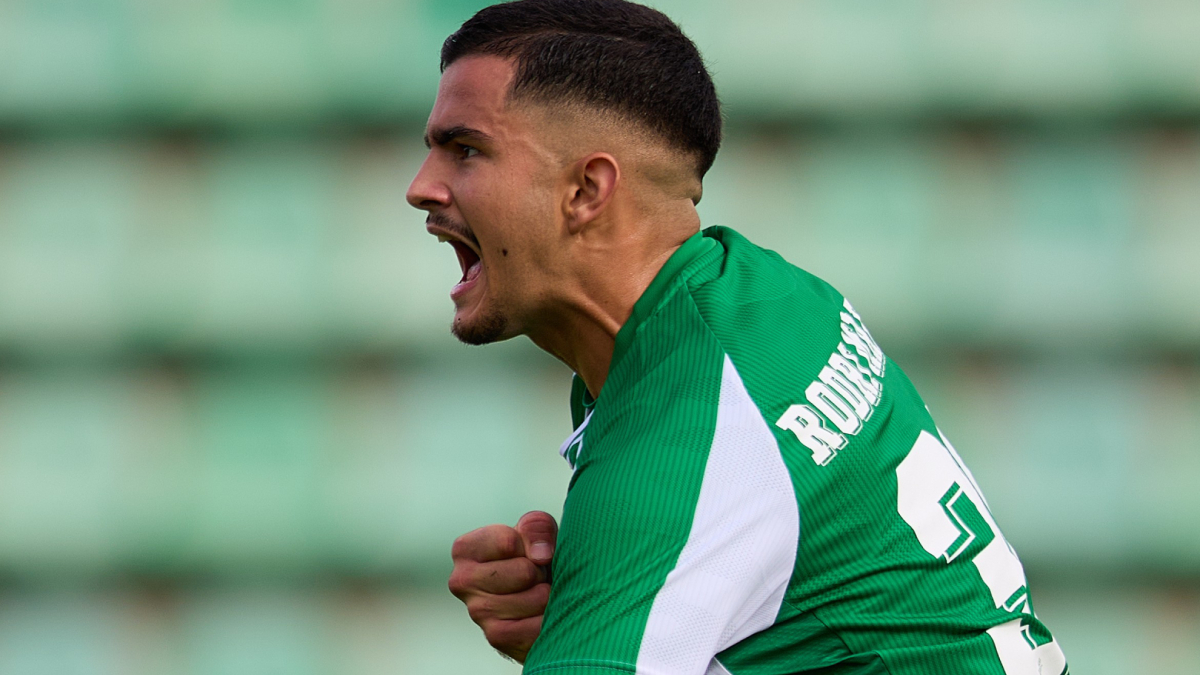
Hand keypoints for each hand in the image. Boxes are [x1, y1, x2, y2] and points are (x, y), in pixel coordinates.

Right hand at [448, 510, 558, 662]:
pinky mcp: (495, 636)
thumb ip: (537, 527)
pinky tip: (540, 616)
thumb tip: (540, 556)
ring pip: (534, 599)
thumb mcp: (538, 532)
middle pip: (524, 571)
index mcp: (465, 549)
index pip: (508, 542)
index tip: (526, 553)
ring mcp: (476, 611)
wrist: (544, 598)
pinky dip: (547, 621)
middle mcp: (461, 581)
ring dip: (547, 596)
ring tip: (538, 594)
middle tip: (534, 577)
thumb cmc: (536, 557)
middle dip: (540, 572)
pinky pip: (535, 627)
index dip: (530, 546)